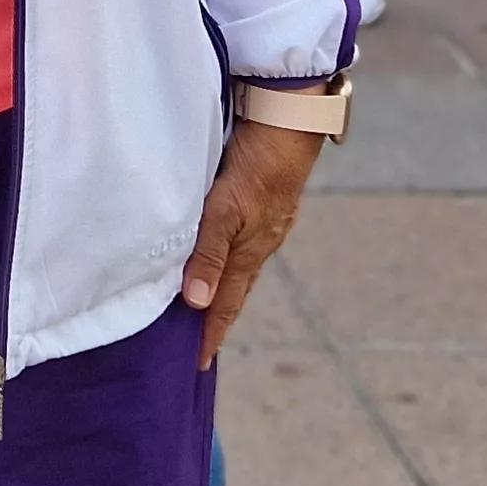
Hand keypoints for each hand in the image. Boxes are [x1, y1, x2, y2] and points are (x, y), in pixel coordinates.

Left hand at [180, 117, 327, 368]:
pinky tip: (221, 250)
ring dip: (222, 285)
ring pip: (238, 263)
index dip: (211, 333)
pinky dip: (227, 255)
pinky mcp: (265, 202)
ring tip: (205, 303)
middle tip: (199, 343)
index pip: (226, 304)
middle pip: (234, 289)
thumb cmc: (257, 165)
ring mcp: (265, 223)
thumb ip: (209, 254)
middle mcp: (259, 242)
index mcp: (249, 251)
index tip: (197, 363)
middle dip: (216, 317)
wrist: (289, 122)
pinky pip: (241, 239)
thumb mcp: (226, 210)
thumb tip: (197, 303)